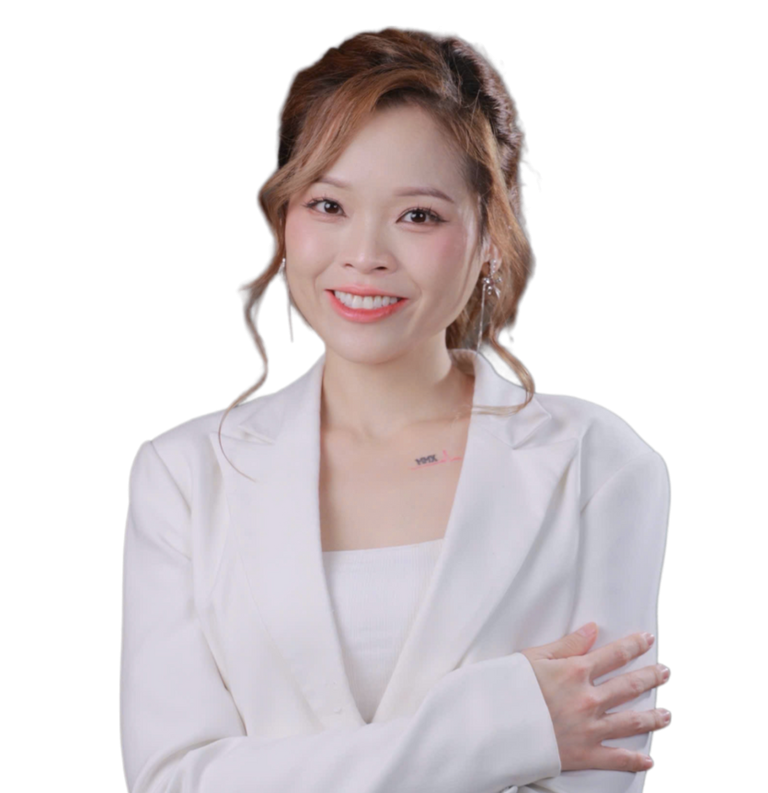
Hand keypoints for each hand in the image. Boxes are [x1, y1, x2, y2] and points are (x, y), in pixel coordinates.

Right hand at [520, 625, 668, 772]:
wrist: (495, 724)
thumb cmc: (510, 688)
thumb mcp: (535, 657)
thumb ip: (568, 644)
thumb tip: (592, 630)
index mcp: (576, 671)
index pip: (614, 655)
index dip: (634, 646)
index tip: (646, 641)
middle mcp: (588, 699)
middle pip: (630, 686)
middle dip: (650, 678)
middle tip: (664, 673)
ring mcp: (589, 728)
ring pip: (631, 722)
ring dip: (653, 718)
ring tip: (666, 715)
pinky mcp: (584, 754)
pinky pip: (616, 759)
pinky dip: (635, 761)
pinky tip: (647, 760)